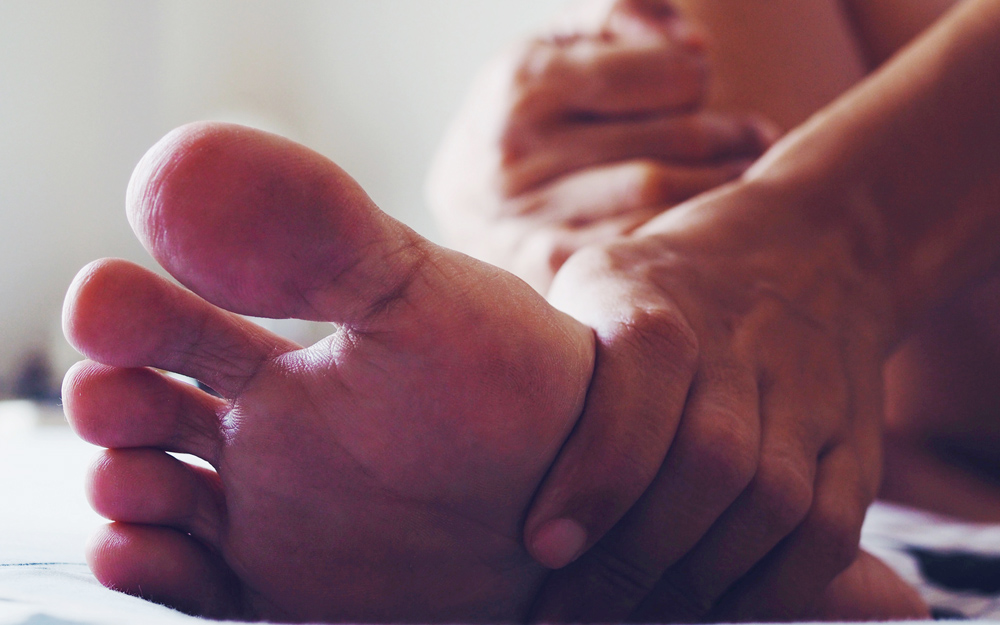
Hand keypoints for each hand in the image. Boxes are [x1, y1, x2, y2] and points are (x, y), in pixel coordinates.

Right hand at [427, 0, 774, 291]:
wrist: (454, 221)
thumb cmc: (519, 126)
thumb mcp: (547, 52)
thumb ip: (615, 18)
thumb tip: (690, 41)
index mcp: (522, 80)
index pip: (664, 73)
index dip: (695, 75)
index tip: (698, 86)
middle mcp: (519, 148)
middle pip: (675, 134)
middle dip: (726, 133)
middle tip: (749, 136)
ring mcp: (531, 213)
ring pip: (665, 190)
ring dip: (721, 182)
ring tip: (740, 170)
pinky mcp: (548, 266)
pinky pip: (642, 240)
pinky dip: (683, 227)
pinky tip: (699, 219)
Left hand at [526, 175, 891, 620]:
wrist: (814, 247)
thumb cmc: (670, 281)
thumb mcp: (598, 280)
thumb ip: (560, 359)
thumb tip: (483, 458)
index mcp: (655, 296)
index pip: (637, 388)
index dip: (597, 474)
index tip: (545, 547)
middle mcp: (740, 342)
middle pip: (708, 463)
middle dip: (635, 559)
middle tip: (571, 618)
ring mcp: (809, 392)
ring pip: (771, 503)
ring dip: (699, 583)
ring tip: (634, 622)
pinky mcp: (855, 439)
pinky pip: (829, 528)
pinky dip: (775, 588)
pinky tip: (718, 612)